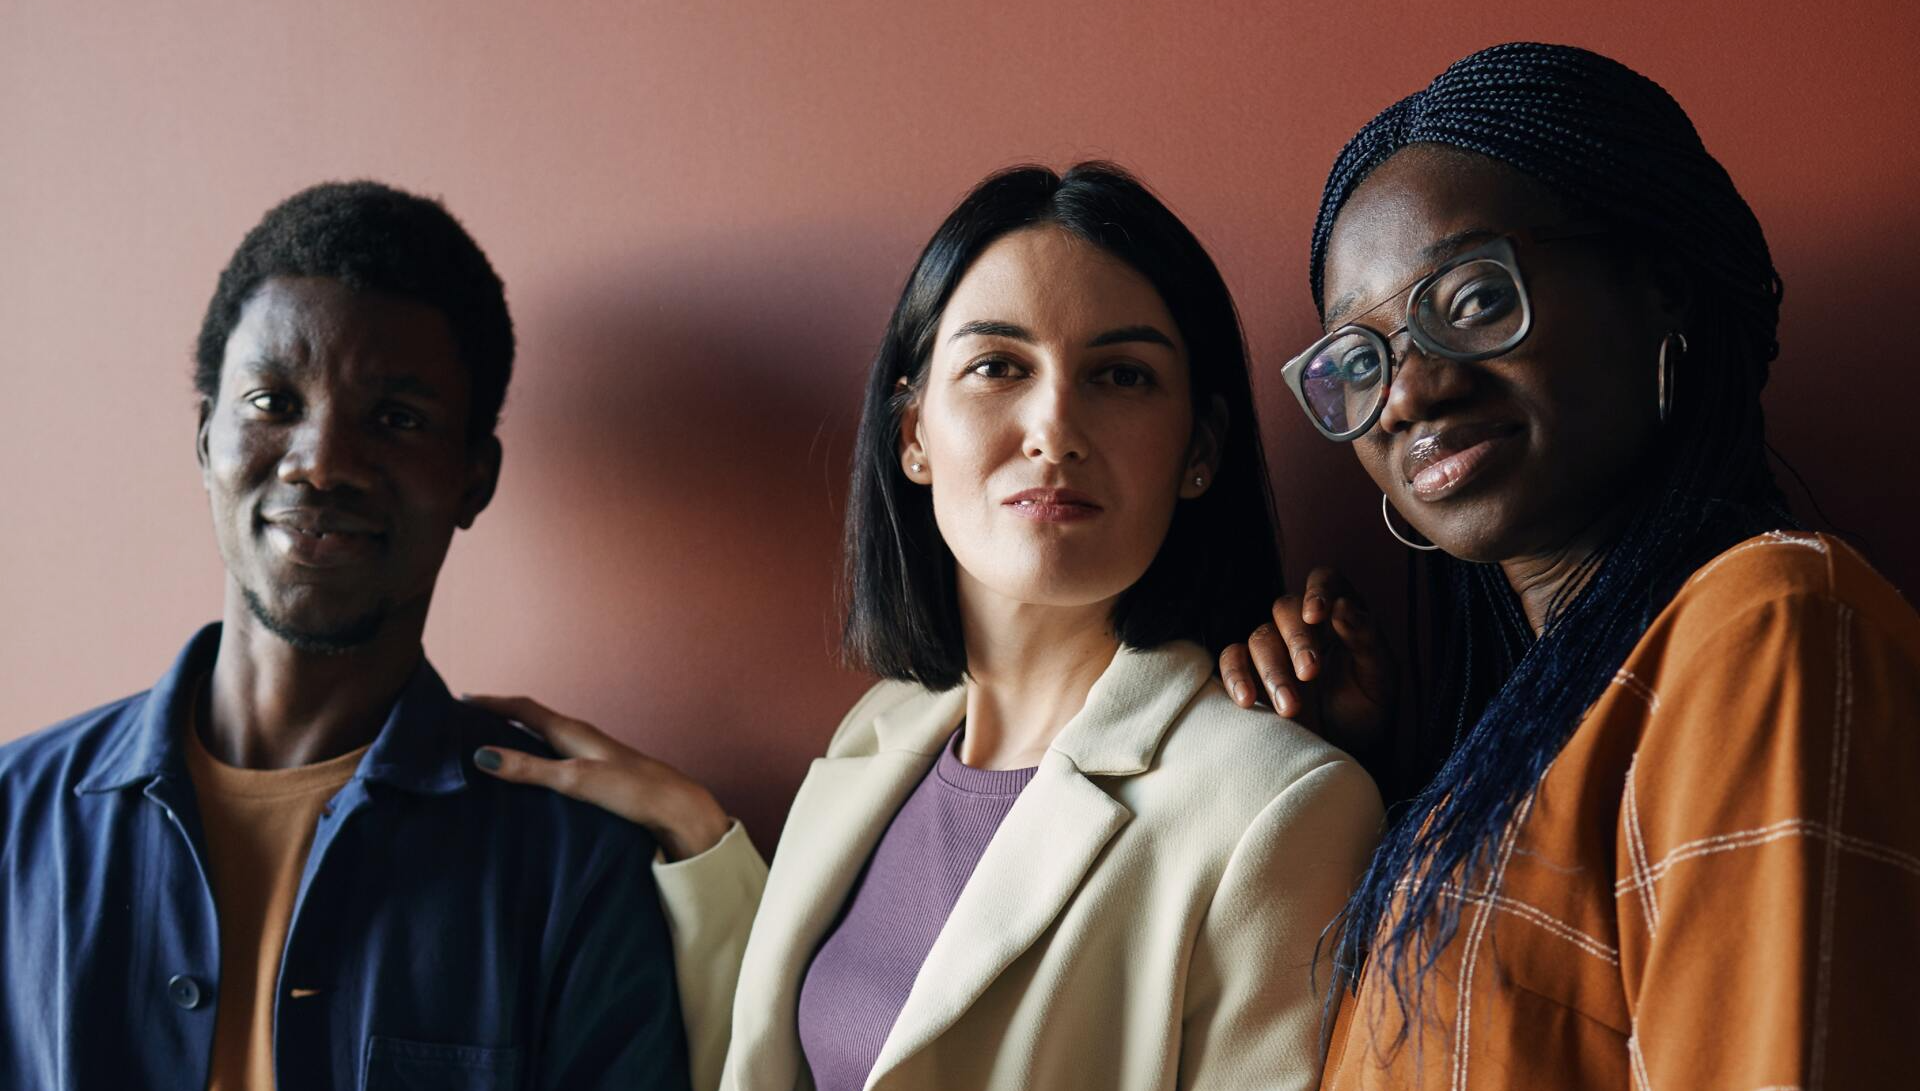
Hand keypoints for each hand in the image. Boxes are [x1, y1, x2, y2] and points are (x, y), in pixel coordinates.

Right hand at [464, 695, 731, 861]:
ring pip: (542, 735)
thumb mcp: (574, 780)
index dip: (490, 703)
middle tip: (464, 719)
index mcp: (571, 730)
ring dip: (514, 733)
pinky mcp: (595, 770)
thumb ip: (530, 769)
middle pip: (530, 717)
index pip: (522, 708)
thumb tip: (482, 755)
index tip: (459, 700)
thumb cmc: (630, 790)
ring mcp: (588, 752)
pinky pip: (553, 753)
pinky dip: (532, 753)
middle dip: (498, 714)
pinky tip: (528, 771)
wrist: (675, 807)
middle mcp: (578, 735)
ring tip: (486, 741)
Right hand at [1217, 566, 1393, 756]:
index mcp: (1340, 615)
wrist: (1342, 751)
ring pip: (1260, 636)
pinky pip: (1231, 660)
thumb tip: (1342, 605)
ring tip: (1291, 709)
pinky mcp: (1249, 671)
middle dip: (1297, 641)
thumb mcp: (1380, 678)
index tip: (1316, 614)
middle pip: (1286, 608)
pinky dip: (1235, 676)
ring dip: (1274, 671)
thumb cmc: (1365, 710)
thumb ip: (1366, 639)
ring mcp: (1274, 647)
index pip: (1325, 580)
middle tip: (1310, 674)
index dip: (1317, 589)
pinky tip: (1248, 700)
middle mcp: (1303, 625)